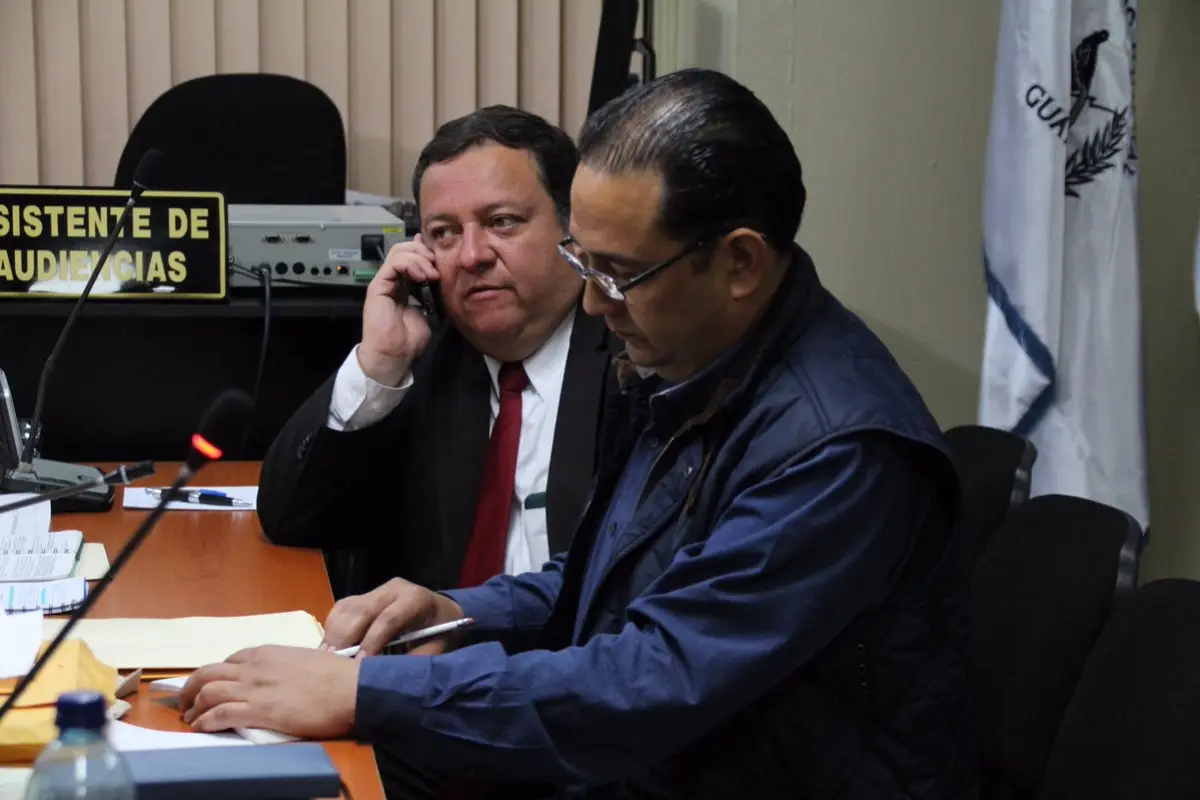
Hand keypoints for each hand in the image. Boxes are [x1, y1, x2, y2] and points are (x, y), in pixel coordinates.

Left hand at [179, 645, 359, 738]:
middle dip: (190, 688)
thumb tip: (280, 680)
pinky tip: (201, 729)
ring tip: (190, 720)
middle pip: (207, 673)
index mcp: (267, 653)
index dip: (214, 675)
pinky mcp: (257, 711)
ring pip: (207, 693)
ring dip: (194, 707)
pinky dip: (204, 722)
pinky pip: (219, 715)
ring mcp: (254, 688)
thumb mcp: (305, 661)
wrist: (350, 689)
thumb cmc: (337, 676)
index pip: (229, 660)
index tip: (210, 686)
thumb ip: (284, 667)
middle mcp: (254, 667)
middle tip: (186, 703)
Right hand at [321, 577, 465, 656]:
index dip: (372, 642)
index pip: (388, 618)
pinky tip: (330, 649)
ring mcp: (375, 590)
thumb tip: (388, 679)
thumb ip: (416, 660)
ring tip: (327, 660)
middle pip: (361, 611)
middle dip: (346, 639)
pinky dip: (332, 629)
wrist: (441, 612)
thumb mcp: (438, 648)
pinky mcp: (362, 596)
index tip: (358, 665)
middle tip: (334, 665)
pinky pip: (340, 610)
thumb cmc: (442, 633)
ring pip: (346, 609)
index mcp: (416, 599)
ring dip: (334, 635)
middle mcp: (393, 589)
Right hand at [359, 234, 438, 385]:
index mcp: (405, 284)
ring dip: (419, 257)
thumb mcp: (431, 309)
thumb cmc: (410, 339)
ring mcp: (384, 281)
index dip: (427, 251)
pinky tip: (422, 276)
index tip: (443, 261)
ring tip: (432, 274)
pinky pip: (393, 263)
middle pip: (405, 248)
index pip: (413, 254)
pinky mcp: (378, 286)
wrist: (394, 355)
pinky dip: (410, 264)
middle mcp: (393, 280)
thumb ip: (433, 291)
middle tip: (438, 266)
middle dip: (424, 251)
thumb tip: (440, 275)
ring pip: (398, 251)